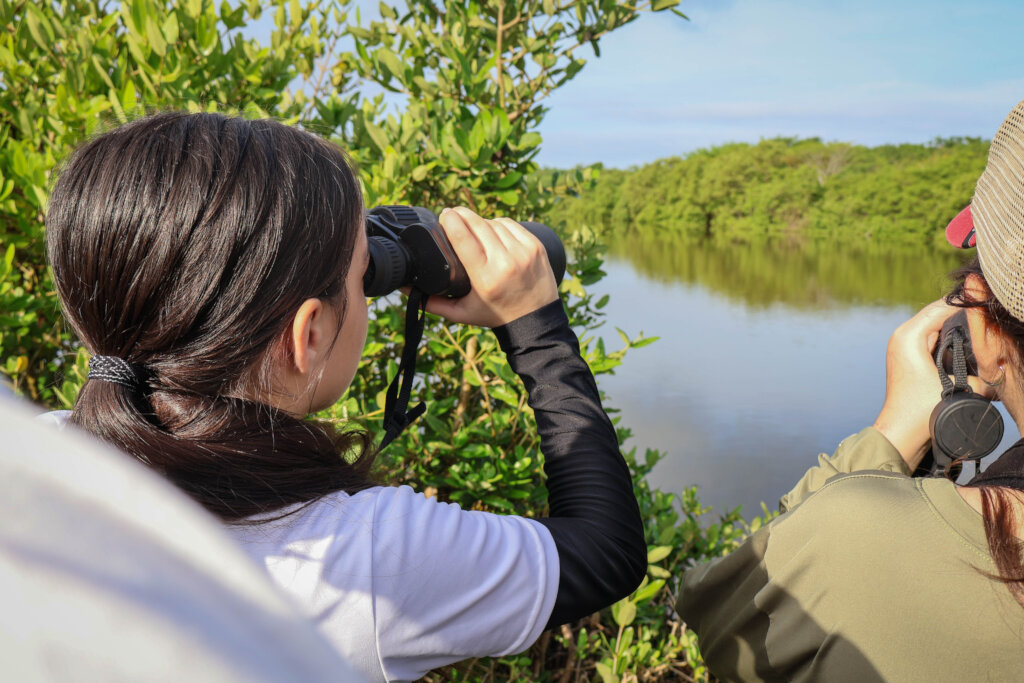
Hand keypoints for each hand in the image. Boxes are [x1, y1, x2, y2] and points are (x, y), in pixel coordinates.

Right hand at [423, 206, 558, 327]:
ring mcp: (523, 252)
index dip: (450, 220)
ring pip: (493, 222)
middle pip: (477, 224)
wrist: (536, 319)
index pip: (463, 237)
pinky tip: (492, 229)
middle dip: (461, 215)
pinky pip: (510, 224)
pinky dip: (499, 224)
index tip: (443, 214)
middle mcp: (505, 263)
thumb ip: (432, 303)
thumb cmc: (495, 315)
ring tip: (473, 228)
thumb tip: (404, 289)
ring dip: (481, 222)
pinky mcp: (535, 246)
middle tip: (452, 214)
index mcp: (485, 278)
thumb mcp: (462, 313)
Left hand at [873, 299, 994, 469]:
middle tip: (988, 315)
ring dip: (957, 325)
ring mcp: (903, 345)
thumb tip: (1001, 368)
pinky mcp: (908, 355)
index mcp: (909, 336)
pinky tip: (968, 341)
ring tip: (981, 326)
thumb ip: (985, 375)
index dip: (967, 303)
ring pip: (935, 325)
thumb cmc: (923, 411)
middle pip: (938, 313)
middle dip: (964, 313)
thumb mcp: (961, 390)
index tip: (990, 303)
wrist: (901, 433)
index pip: (942, 307)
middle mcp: (902, 336)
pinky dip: (949, 337)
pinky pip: (931, 337)